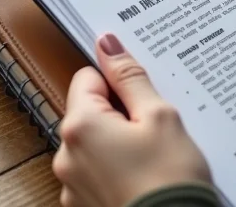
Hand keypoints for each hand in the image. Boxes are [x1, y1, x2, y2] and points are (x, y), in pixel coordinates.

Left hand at [52, 34, 211, 206]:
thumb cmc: (169, 178)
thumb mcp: (159, 115)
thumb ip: (130, 77)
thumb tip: (108, 44)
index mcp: (81, 126)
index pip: (88, 77)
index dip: (119, 80)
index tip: (143, 91)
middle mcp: (66, 155)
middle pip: (90, 109)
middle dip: (122, 110)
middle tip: (155, 123)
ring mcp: (73, 184)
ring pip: (96, 140)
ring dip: (121, 138)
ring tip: (154, 151)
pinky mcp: (85, 204)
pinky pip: (99, 168)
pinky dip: (119, 165)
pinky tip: (146, 171)